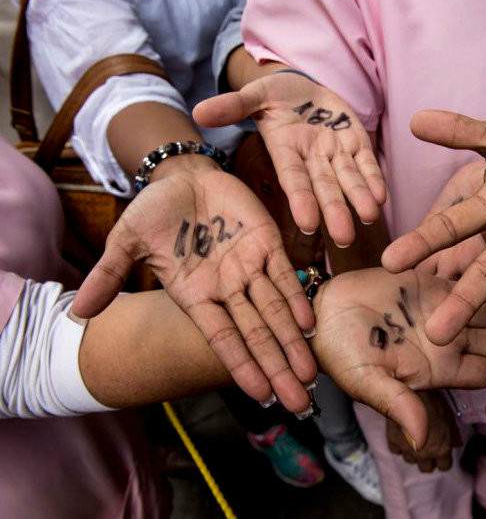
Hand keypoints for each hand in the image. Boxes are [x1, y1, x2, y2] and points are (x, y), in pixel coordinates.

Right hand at [71, 165, 315, 410]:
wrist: (182, 177)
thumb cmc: (155, 211)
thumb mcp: (127, 240)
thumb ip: (110, 274)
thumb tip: (80, 312)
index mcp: (196, 296)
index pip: (223, 338)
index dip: (243, 365)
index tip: (262, 395)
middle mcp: (227, 289)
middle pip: (257, 335)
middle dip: (278, 368)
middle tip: (300, 404)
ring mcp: (249, 267)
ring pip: (276, 311)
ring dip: (294, 342)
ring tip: (310, 375)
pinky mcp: (267, 243)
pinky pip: (285, 274)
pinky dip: (298, 298)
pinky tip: (309, 324)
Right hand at [194, 67, 385, 246]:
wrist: (306, 90)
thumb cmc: (277, 96)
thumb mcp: (255, 95)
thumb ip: (232, 106)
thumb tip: (199, 111)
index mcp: (287, 152)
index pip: (294, 179)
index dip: (301, 200)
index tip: (307, 222)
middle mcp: (313, 160)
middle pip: (325, 188)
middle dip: (335, 211)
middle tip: (344, 238)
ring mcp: (336, 154)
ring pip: (349, 180)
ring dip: (359, 199)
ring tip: (369, 217)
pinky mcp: (357, 144)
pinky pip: (367, 164)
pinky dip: (374, 179)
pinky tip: (381, 196)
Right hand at [311, 268, 485, 448]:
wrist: (320, 314)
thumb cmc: (340, 353)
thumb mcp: (368, 381)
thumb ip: (398, 404)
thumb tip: (421, 438)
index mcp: (435, 366)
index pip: (483, 370)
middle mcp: (444, 338)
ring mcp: (438, 307)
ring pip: (485, 306)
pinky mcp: (427, 280)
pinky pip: (461, 274)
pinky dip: (484, 269)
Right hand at [386, 391, 461, 472]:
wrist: (411, 391)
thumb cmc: (433, 401)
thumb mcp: (448, 417)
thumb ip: (452, 434)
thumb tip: (456, 444)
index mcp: (441, 449)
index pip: (444, 466)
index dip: (444, 459)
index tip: (441, 451)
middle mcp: (424, 453)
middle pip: (426, 468)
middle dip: (428, 459)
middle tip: (428, 447)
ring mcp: (407, 449)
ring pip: (410, 460)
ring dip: (413, 453)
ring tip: (415, 441)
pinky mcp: (393, 441)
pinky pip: (396, 450)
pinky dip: (399, 445)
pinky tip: (403, 436)